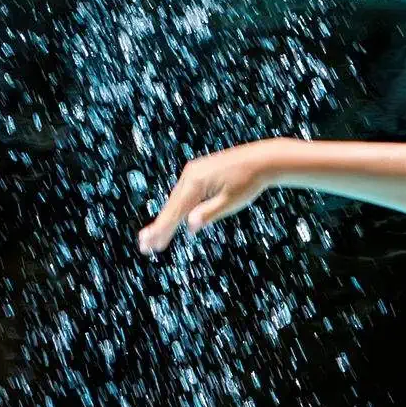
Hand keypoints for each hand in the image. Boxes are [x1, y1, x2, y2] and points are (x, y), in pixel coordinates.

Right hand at [138, 142, 277, 253]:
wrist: (261, 160)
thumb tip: (189, 226)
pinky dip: (177, 207)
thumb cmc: (249, 182)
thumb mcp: (230, 202)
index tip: (150, 245)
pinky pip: (184, 193)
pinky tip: (173, 219)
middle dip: (159, 228)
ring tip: (154, 238)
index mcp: (196, 182)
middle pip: (171, 206)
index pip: (176, 212)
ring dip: (166, 219)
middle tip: (144, 246)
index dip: (162, 231)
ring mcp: (193, 171)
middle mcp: (190, 174)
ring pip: (176, 200)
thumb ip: (209, 214)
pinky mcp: (198, 171)